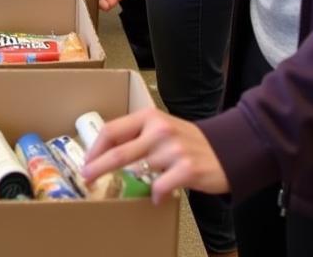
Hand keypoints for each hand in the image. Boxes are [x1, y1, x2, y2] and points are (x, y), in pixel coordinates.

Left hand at [82, 108, 228, 202]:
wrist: (226, 149)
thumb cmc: (187, 140)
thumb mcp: (160, 128)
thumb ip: (137, 136)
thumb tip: (105, 152)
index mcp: (148, 116)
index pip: (112, 130)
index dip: (95, 148)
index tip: (86, 161)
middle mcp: (159, 129)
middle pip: (118, 152)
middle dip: (98, 167)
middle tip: (86, 178)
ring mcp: (173, 149)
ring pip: (139, 171)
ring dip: (132, 182)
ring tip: (132, 185)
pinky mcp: (187, 169)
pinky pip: (160, 187)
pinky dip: (156, 195)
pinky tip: (157, 197)